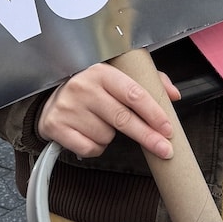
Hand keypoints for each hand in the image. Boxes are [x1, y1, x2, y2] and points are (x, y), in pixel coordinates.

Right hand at [36, 63, 178, 158]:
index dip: (153, 113)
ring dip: (110, 136)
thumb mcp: (116, 78)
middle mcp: (82, 87)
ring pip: (106, 135)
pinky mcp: (56, 127)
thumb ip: (147, 83)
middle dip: (148, 136)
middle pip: (123, 118)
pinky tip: (87, 133)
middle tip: (165, 150)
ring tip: (98, 122)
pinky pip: (89, 148)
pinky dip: (94, 147)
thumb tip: (173, 95)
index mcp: (101, 71)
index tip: (167, 128)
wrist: (49, 100)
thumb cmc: (90, 90)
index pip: (133, 93)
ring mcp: (68, 107)